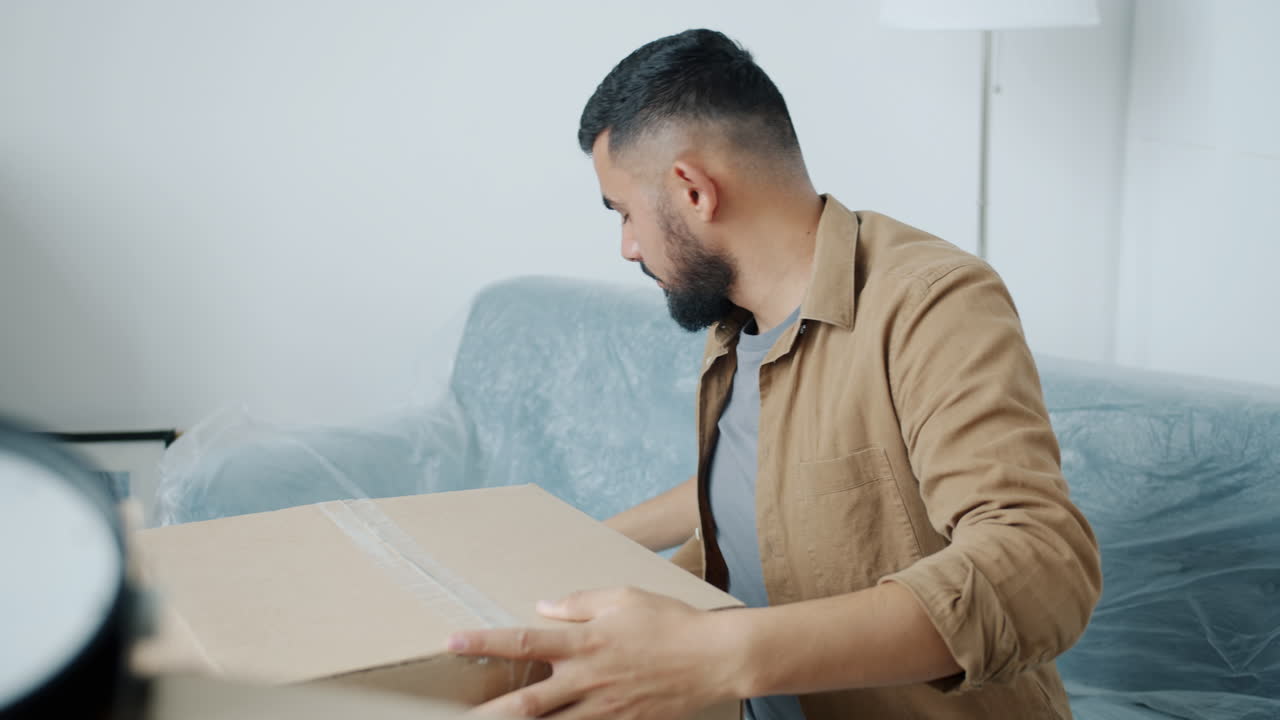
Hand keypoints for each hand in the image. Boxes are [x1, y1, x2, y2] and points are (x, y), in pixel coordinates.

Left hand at [448, 587, 742, 718]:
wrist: (715, 659)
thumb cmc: (670, 621)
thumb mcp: (623, 597)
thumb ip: (579, 603)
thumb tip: (544, 606)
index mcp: (584, 642)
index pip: (523, 641)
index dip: (484, 642)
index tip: (452, 642)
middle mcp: (587, 679)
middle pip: (526, 703)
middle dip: (487, 714)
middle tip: (456, 717)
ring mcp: (603, 709)